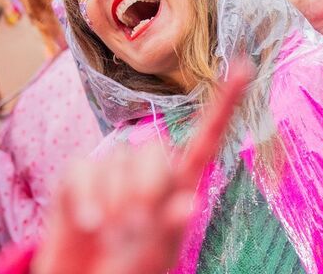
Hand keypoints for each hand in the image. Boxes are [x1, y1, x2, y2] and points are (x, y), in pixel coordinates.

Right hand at [32, 63, 251, 273]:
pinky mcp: (78, 178)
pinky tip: (89, 224)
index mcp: (179, 188)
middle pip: (154, 150)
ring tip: (110, 233)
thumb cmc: (128, 271)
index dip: (223, 105)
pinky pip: (82, 169)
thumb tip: (189, 203)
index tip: (244, 69)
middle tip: (134, 227)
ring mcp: (111, 174)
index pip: (205, 141)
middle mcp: (147, 173)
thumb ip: (170, 231)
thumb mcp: (154, 256)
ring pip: (116, 161)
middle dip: (145, 188)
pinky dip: (86, 198)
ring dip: (112, 202)